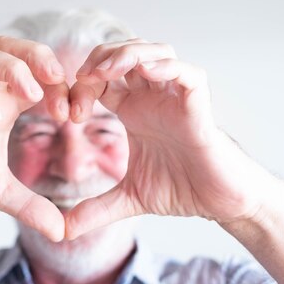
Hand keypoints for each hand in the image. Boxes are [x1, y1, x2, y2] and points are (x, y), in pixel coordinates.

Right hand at [0, 37, 68, 240]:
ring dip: (12, 67)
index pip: (37, 75)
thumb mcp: (2, 193)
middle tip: (58, 80)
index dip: (59, 86)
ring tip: (32, 95)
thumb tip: (62, 231)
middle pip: (12, 48)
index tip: (74, 114)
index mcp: (4, 104)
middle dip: (38, 56)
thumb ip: (33, 206)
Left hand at [65, 39, 267, 238]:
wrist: (220, 203)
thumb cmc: (181, 189)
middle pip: (125, 54)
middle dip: (100, 57)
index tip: (68, 113)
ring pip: (154, 52)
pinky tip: (146, 73)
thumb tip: (62, 231)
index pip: (102, 80)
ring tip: (106, 71)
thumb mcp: (128, 198)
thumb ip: (95, 210)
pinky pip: (187, 73)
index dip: (81, 86)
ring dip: (128, 54)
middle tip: (82, 78)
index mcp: (133, 109)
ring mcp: (176, 98)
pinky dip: (167, 67)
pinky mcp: (199, 106)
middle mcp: (153, 97)